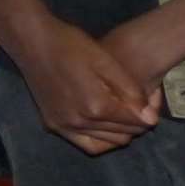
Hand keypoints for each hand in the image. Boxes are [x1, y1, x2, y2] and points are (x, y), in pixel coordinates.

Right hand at [8, 15, 159, 154]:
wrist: (32, 41)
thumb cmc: (70, 44)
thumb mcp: (105, 60)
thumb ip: (130, 90)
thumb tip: (151, 118)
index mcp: (95, 105)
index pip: (133, 122)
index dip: (147, 115)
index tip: (152, 103)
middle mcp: (79, 122)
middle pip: (121, 135)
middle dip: (136, 125)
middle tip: (141, 109)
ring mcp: (63, 126)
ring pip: (104, 143)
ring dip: (120, 133)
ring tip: (125, 116)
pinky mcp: (53, 125)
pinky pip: (85, 144)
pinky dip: (100, 140)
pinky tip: (105, 127)